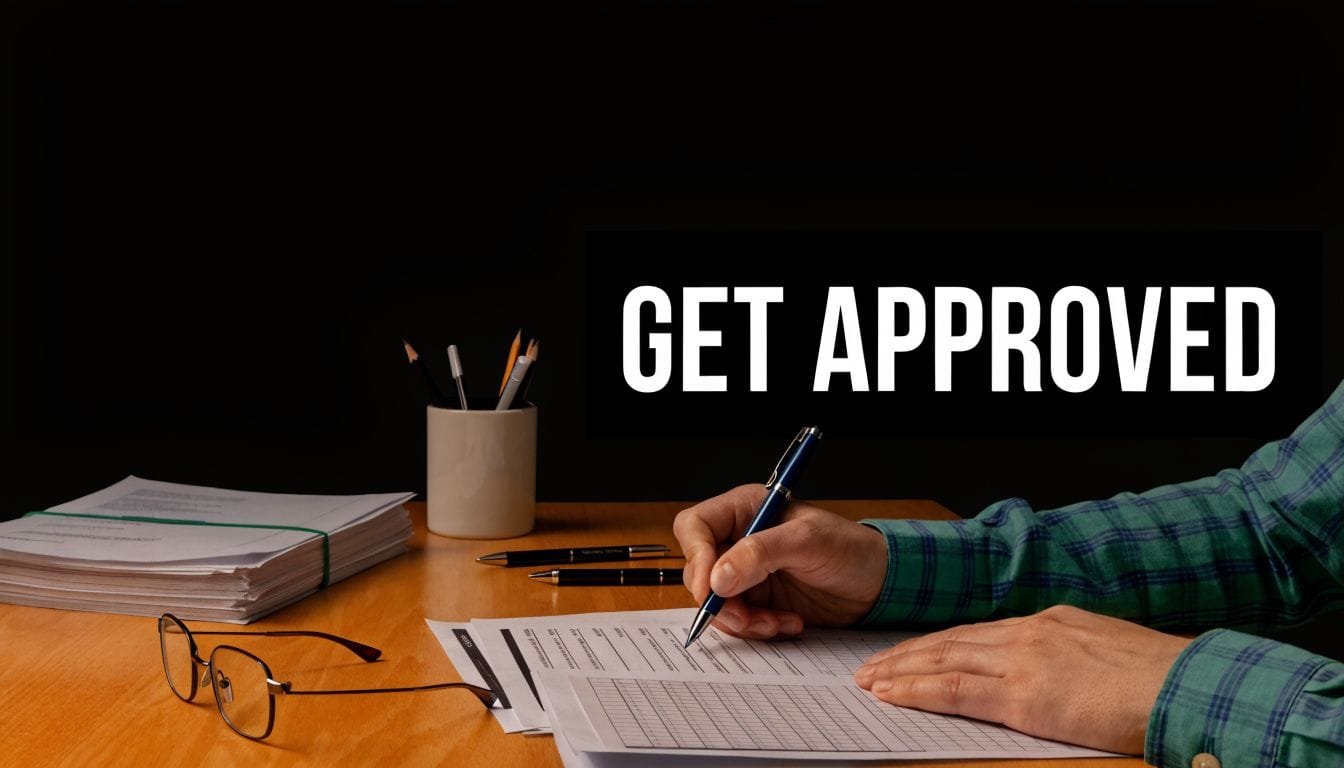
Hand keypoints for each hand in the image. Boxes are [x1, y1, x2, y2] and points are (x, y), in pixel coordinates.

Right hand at [673, 484, 888, 639]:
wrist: (879, 584)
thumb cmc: (850, 549)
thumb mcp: (808, 542)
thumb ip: (760, 553)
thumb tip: (717, 577)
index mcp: (745, 510)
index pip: (695, 527)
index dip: (697, 556)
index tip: (713, 587)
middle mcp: (739, 540)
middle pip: (699, 571)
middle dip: (720, 600)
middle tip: (746, 616)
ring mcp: (746, 573)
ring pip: (715, 602)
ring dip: (742, 620)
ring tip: (776, 622)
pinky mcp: (757, 601)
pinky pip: (738, 621)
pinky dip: (758, 628)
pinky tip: (787, 623)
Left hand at [853, 605, 1190, 753]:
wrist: (1187, 686)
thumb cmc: (1159, 678)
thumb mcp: (1104, 650)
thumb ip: (1067, 656)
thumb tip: (1050, 673)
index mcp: (1049, 622)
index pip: (976, 632)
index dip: (937, 644)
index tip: (909, 652)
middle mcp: (1029, 633)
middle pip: (951, 641)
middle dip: (907, 655)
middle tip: (871, 667)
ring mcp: (1024, 662)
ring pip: (944, 661)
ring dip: (901, 671)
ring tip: (870, 681)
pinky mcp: (1026, 697)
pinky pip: (956, 691)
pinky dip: (918, 690)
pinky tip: (894, 694)